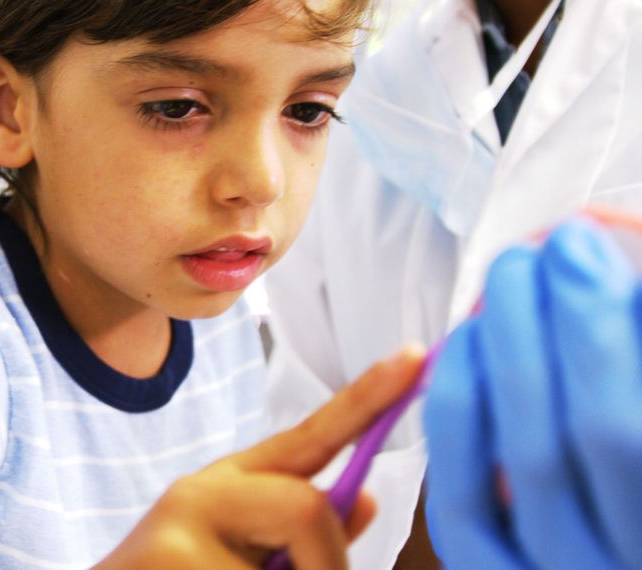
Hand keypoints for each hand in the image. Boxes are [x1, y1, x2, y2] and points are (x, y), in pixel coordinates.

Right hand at [97, 346, 426, 569]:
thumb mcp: (242, 552)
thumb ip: (302, 527)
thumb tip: (364, 496)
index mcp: (232, 482)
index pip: (310, 434)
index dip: (367, 399)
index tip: (415, 357)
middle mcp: (203, 489)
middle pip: (307, 506)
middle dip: (328, 564)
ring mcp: (181, 526)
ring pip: (294, 558)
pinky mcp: (172, 559)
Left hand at [424, 218, 641, 568]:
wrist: (603, 536)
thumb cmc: (616, 434)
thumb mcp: (635, 370)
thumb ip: (631, 322)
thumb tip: (598, 236)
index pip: (639, 423)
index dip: (605, 322)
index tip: (578, 239)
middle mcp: (640, 556)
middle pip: (608, 433)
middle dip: (564, 321)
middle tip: (535, 250)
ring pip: (533, 465)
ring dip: (508, 354)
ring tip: (503, 283)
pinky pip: (464, 501)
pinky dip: (459, 413)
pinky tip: (462, 346)